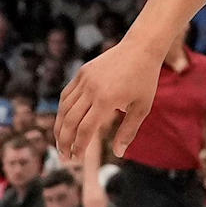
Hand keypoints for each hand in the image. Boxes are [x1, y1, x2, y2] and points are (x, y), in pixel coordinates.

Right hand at [54, 40, 162, 173]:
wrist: (141, 47)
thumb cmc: (145, 79)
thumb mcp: (142, 108)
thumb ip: (129, 131)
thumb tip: (118, 153)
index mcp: (106, 99)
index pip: (85, 129)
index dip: (79, 146)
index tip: (77, 159)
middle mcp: (91, 89)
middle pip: (69, 121)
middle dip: (65, 142)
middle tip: (65, 157)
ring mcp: (84, 79)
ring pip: (64, 108)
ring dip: (60, 128)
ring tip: (61, 143)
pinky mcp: (82, 72)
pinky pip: (66, 95)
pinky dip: (62, 110)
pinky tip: (64, 122)